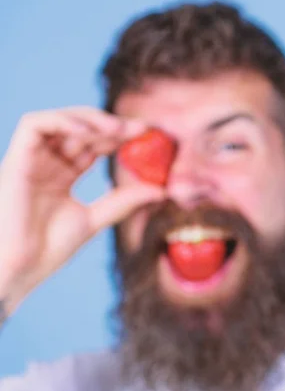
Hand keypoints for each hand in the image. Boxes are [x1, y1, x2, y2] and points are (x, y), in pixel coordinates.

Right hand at [0, 107, 164, 311]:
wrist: (17, 271)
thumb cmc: (47, 251)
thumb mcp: (95, 219)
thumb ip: (124, 201)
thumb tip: (162, 190)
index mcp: (62, 175)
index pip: (94, 145)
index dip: (119, 136)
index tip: (147, 135)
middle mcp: (46, 163)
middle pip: (81, 129)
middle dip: (112, 125)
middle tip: (141, 128)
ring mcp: (31, 159)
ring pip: (60, 120)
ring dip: (91, 119)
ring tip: (118, 129)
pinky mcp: (16, 159)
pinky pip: (34, 125)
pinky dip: (62, 120)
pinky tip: (89, 131)